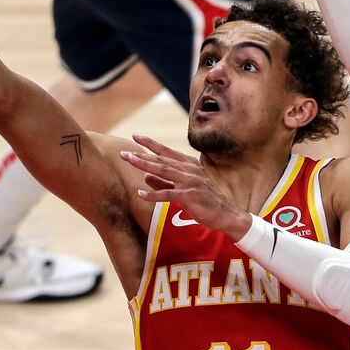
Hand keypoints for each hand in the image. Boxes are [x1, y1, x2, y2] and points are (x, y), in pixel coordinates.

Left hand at [120, 134, 248, 237]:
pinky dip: (153, 194)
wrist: (225, 214)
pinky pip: (168, 194)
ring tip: (130, 161)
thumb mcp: (182, 188)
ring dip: (145, 166)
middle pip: (161, 160)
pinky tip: (140, 194)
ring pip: (164, 171)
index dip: (150, 143)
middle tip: (124, 153)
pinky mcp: (191, 196)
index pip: (166, 152)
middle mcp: (189, 169)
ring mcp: (190, 181)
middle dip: (141, 156)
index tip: (135, 135)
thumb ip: (164, 182)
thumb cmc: (204, 200)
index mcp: (188, 164)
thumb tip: (145, 176)